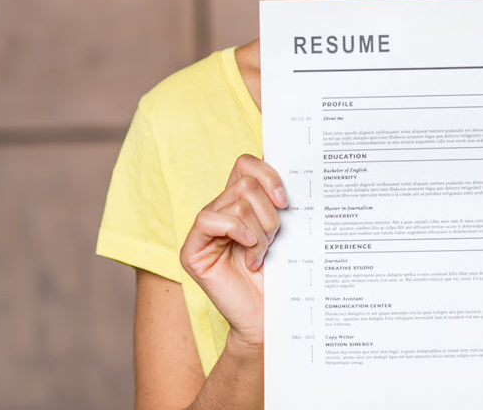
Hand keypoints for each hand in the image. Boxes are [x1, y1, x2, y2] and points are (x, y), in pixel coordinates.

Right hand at [179, 154, 288, 348]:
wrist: (270, 318)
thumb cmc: (279, 276)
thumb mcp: (284, 231)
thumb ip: (277, 201)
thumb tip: (290, 169)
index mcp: (240, 203)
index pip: (246, 164)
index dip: (268, 174)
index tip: (286, 202)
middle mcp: (220, 211)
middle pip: (245, 183)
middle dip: (269, 212)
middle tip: (274, 240)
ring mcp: (204, 231)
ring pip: (235, 202)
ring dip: (259, 230)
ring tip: (261, 255)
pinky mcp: (192, 250)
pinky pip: (210, 220)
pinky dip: (237, 232)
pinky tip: (250, 255)